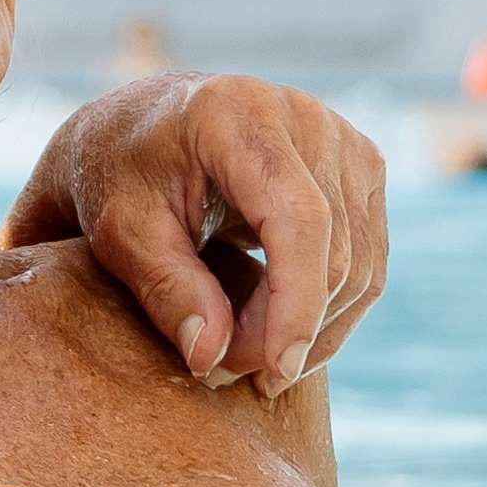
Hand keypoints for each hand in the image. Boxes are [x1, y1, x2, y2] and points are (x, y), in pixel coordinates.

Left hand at [18, 67, 385, 390]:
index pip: (300, 219)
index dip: (296, 304)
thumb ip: (167, 291)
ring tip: (244, 358)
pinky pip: (368, 259)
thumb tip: (212, 357)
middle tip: (225, 371)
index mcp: (237, 114)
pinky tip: (277, 335)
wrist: (136, 130)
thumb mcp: (121, 233)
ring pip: (363, 265)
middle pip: (336, 251)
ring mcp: (342, 138)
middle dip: (290, 329)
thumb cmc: (118, 175)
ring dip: (312, 330)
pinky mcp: (358, 167)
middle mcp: (304, 115)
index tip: (274, 372)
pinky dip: (328, 310)